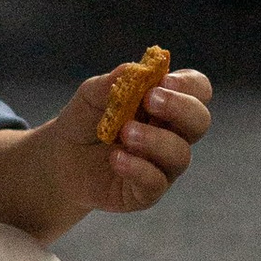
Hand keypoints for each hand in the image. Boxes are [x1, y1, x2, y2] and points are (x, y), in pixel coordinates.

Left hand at [40, 63, 213, 228]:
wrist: (60, 158)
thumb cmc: (85, 120)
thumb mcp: (91, 96)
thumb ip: (111, 83)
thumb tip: (134, 69)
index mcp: (167, 103)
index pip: (197, 90)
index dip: (188, 85)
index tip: (164, 80)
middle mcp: (172, 133)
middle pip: (200, 121)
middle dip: (180, 108)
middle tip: (149, 100)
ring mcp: (163, 164)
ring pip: (181, 154)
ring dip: (155, 140)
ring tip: (125, 132)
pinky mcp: (148, 191)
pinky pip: (156, 182)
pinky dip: (138, 168)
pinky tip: (116, 158)